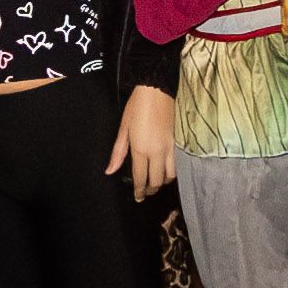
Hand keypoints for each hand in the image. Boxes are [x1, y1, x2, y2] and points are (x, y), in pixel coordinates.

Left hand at [105, 84, 177, 199]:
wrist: (157, 90)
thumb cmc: (137, 107)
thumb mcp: (123, 128)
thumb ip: (118, 152)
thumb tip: (110, 170)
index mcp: (141, 149)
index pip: (141, 178)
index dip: (139, 191)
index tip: (138, 197)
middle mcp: (157, 152)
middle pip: (157, 180)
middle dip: (151, 189)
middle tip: (145, 193)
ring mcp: (170, 148)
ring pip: (170, 175)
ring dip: (163, 182)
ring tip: (156, 182)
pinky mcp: (177, 142)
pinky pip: (176, 164)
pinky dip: (171, 171)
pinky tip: (166, 170)